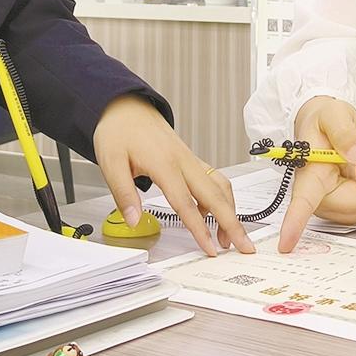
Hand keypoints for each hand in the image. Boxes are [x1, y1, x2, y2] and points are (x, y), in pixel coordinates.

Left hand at [93, 95, 253, 257]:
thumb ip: (124, 194)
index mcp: (164, 164)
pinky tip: (211, 214)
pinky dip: (221, 199)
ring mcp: (190, 160)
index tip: (210, 248)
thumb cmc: (118, 131)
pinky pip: (213, 179)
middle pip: (216, 196)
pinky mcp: (190, 159)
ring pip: (220, 186)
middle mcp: (183, 161)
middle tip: (244, 246)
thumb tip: (133, 220)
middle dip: (233, 223)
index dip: (200, 229)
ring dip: (230, 211)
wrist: (125, 107)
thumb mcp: (110, 163)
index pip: (186, 203)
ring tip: (229, 236)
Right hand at [277, 96, 355, 252]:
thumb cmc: (324, 120)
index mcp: (310, 172)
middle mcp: (315, 193)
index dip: (294, 223)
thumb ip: (345, 132)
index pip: (302, 201)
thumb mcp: (335, 115)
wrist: (324, 122)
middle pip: (354, 206)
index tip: (285, 244)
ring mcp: (326, 203)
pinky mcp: (337, 206)